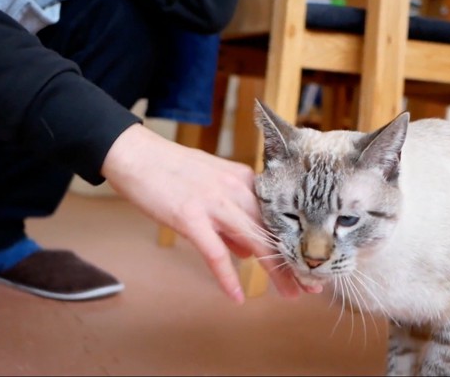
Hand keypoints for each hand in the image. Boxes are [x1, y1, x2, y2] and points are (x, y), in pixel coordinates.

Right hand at [102, 124, 317, 302]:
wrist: (136, 153)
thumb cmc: (171, 171)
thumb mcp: (211, 188)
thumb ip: (232, 218)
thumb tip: (248, 251)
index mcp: (244, 181)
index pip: (278, 218)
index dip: (295, 244)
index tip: (309, 263)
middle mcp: (237, 190)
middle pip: (274, 232)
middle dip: (296, 262)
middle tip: (313, 285)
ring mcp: (214, 203)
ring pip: (256, 243)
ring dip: (276, 273)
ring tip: (291, 295)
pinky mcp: (190, 216)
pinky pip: (215, 253)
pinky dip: (227, 277)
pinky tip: (237, 296)